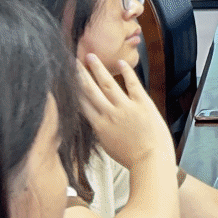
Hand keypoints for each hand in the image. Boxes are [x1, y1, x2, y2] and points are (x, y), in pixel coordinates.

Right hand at [75, 53, 174, 169]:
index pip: (81, 104)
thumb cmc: (132, 157)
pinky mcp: (142, 104)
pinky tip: (121, 63)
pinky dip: (127, 73)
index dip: (73, 90)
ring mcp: (125, 108)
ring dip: (98, 69)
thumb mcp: (108, 145)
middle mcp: (109, 114)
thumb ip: (101, 130)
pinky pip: (133, 84)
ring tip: (90, 56)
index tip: (66, 79)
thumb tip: (96, 120)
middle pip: (90, 90)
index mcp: (99, 126)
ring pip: (107, 84)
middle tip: (72, 61)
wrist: (151, 161)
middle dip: (80, 75)